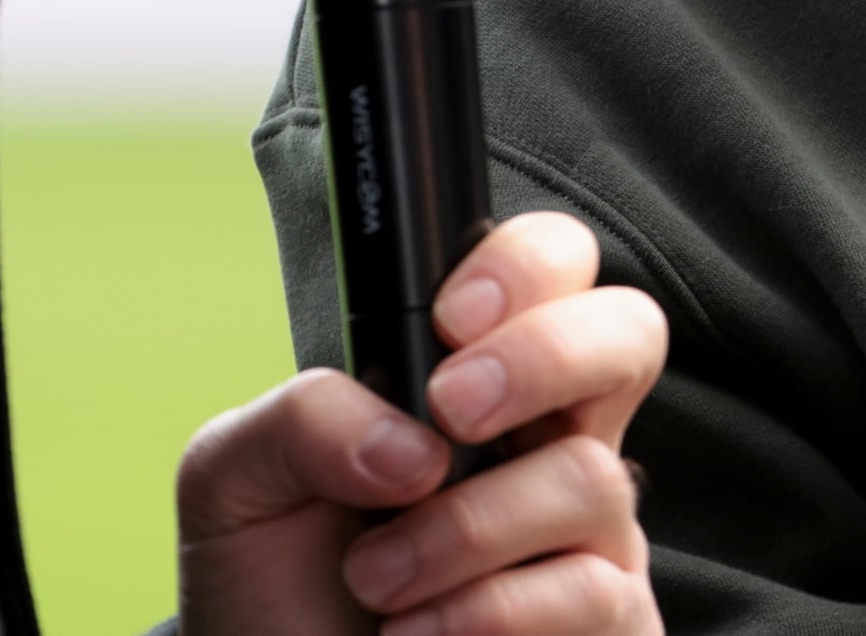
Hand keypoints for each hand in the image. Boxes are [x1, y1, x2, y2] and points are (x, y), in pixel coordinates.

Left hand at [176, 212, 667, 635]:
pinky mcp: (610, 624)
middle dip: (546, 353)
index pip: (550, 269)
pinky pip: (593, 593)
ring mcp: (590, 536)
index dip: (524, 266)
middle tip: (454, 412)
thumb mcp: (235, 482)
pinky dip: (486, 613)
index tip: (448, 321)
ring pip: (590, 478)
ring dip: (463, 530)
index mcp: (471, 382)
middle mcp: (547, 442)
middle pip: (630, 333)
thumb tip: (412, 445)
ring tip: (377, 580)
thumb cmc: (272, 590)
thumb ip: (301, 416)